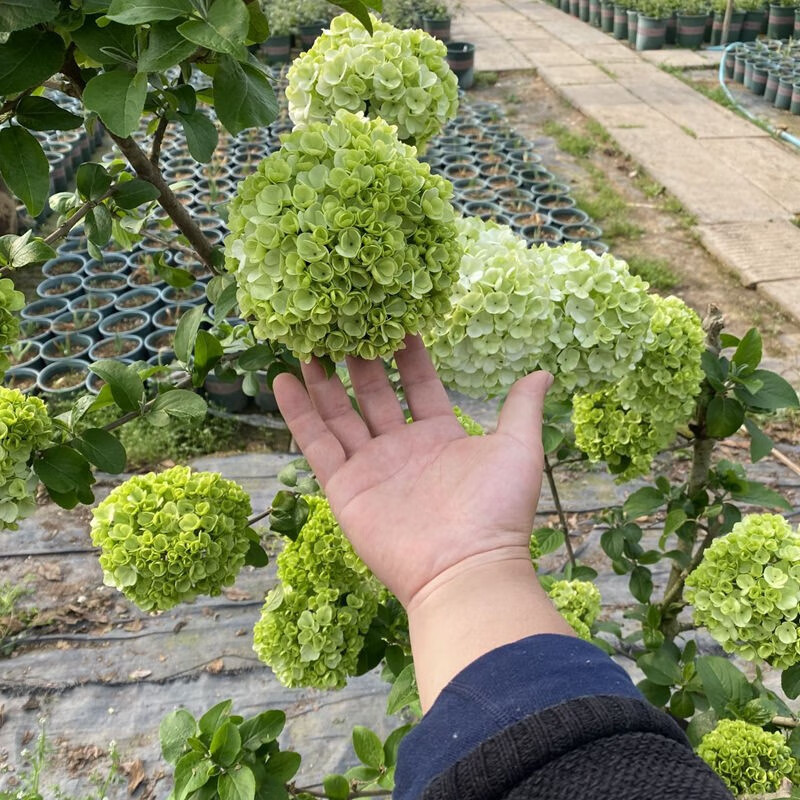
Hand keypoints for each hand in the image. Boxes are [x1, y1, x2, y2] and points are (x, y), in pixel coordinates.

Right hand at [273, 335, 552, 610]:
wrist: (464, 568)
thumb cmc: (496, 509)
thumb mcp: (516, 449)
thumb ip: (522, 408)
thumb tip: (543, 372)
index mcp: (440, 436)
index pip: (419, 386)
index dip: (408, 356)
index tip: (397, 320)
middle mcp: (402, 449)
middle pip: (374, 395)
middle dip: (361, 360)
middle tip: (346, 322)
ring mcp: (371, 468)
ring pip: (340, 414)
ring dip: (324, 381)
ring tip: (308, 343)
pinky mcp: (344, 487)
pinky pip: (316, 444)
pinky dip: (298, 413)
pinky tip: (283, 380)